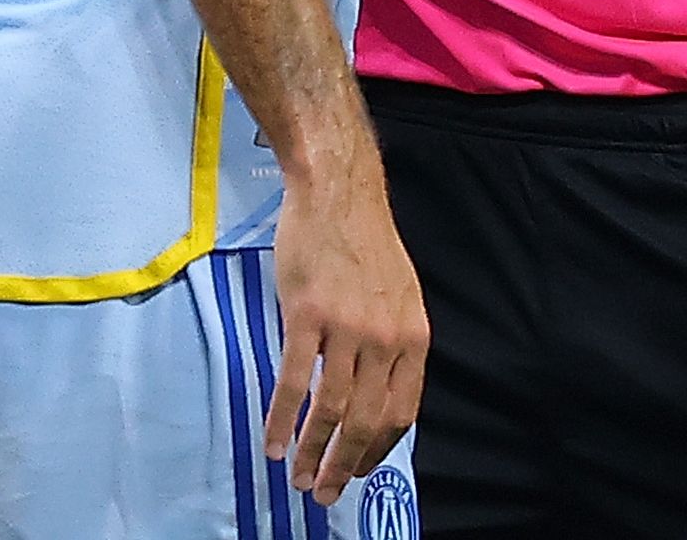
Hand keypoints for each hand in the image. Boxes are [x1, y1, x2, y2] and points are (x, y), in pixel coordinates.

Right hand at [266, 146, 429, 505]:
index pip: (401, 412)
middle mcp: (386, 340)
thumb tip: (376, 393)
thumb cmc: (363, 242)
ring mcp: (346, 329)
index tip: (360, 470)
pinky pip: (294, 382)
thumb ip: (392, 344)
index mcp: (413, 338)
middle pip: (366, 420)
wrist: (336, 193)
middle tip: (325, 493)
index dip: (379, 449)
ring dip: (313, 453)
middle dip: (345, 466)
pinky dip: (282, 420)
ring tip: (299, 479)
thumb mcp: (398, 296)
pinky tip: (273, 443)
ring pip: (331, 409)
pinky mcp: (306, 317)